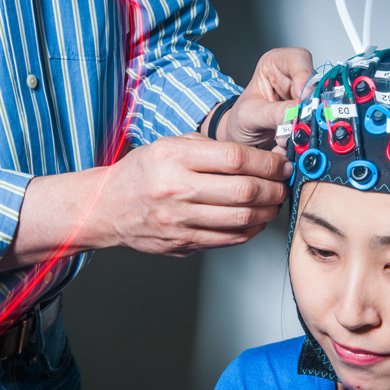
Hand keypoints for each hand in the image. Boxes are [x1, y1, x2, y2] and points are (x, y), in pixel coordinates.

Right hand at [99, 133, 291, 256]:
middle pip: (242, 190)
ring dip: (267, 211)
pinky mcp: (182, 243)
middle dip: (274, 187)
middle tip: (284, 184)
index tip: (280, 163)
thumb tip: (255, 156)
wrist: (106, 208)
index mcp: (174, 157)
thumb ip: (207, 147)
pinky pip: (228, 239)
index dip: (266, 162)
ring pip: (240, 218)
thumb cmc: (140, 173)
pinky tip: (256, 220)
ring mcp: (179, 220)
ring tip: (275, 202)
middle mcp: (176, 188)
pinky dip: (250, 230)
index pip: (234, 157)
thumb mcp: (167, 146)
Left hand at [204, 48, 312, 147]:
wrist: (240, 139)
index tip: (303, 97)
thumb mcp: (249, 115)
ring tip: (289, 134)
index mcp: (274, 64)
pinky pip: (316, 120)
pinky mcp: (307, 113)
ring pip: (318, 103)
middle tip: (301, 122)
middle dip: (308, 106)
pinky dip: (307, 132)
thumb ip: (272, 113)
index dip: (304, 77)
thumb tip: (296, 112)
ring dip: (307, 122)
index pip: (298, 58)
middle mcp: (291, 76)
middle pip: (314, 83)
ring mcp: (301, 96)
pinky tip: (293, 138)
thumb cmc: (240, 119)